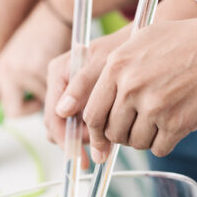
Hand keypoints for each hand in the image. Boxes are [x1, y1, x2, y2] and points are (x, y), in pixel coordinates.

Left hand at [0, 3, 70, 137]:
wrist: (51, 19)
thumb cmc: (34, 44)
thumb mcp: (11, 64)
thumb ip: (8, 87)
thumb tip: (10, 113)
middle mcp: (5, 72)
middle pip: (10, 112)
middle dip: (25, 110)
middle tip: (34, 99)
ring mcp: (24, 73)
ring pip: (35, 106)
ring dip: (44, 100)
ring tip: (47, 79)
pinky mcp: (44, 73)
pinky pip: (52, 98)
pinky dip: (59, 92)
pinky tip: (57, 75)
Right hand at [43, 28, 129, 145]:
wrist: (143, 40)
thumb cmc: (124, 45)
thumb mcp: (104, 61)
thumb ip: (82, 85)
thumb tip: (62, 112)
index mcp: (59, 73)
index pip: (53, 116)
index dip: (65, 139)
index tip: (79, 156)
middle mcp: (62, 85)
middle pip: (58, 126)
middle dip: (77, 141)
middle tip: (100, 151)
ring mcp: (73, 94)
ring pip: (70, 128)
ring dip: (87, 139)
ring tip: (108, 141)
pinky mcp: (85, 101)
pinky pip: (82, 124)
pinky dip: (94, 132)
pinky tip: (109, 136)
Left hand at [55, 2, 196, 158]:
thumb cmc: (191, 41)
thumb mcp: (144, 39)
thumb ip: (113, 67)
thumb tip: (73, 100)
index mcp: (117, 64)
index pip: (90, 110)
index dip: (92, 130)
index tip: (96, 141)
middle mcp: (130, 85)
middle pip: (109, 131)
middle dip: (119, 137)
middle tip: (135, 129)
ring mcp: (153, 105)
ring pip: (133, 142)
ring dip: (145, 139)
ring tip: (162, 120)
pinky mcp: (176, 123)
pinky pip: (158, 148)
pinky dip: (166, 143)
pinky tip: (177, 125)